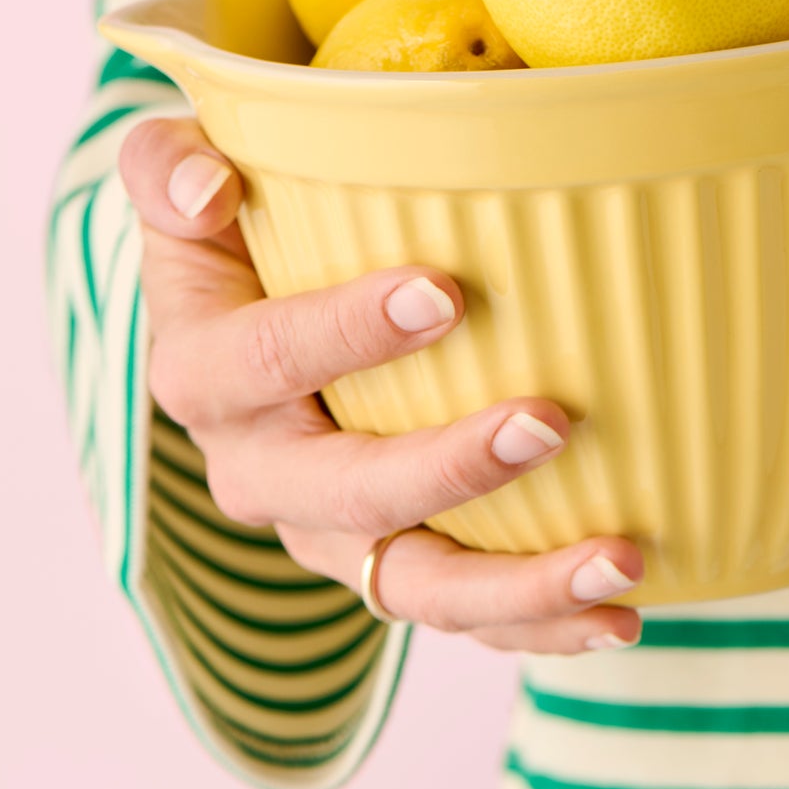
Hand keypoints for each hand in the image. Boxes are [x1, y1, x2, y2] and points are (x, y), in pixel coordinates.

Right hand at [118, 118, 643, 651]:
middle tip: (549, 421)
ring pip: (413, 585)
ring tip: (618, 560)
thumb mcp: (176, 175)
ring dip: (518, 584)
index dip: (348, 332)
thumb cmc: (235, 227)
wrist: (244, 312)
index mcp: (205, 371)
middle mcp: (257, 471)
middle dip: (449, 468)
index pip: (268, 357)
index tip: (445, 293)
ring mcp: (326, 534)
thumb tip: (209, 191)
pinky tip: (622, 616)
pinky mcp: (387, 568)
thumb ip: (166, 163)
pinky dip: (540, 624)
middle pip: (348, 492)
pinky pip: (461, 615)